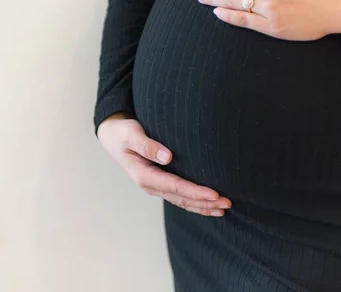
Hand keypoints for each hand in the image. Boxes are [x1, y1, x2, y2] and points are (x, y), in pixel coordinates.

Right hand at [97, 113, 231, 216]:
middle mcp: (151, 185)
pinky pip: (180, 197)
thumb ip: (147, 145)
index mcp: (144, 175)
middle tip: (228, 203)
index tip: (215, 194)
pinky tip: (210, 206)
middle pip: (182, 199)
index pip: (175, 186)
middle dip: (205, 203)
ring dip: (203, 207)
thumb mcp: (131, 134)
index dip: (196, 192)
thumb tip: (167, 157)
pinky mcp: (160, 184)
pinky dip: (196, 203)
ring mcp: (156, 187)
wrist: (113, 137)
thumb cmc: (123, 133)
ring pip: (182, 202)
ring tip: (224, 209)